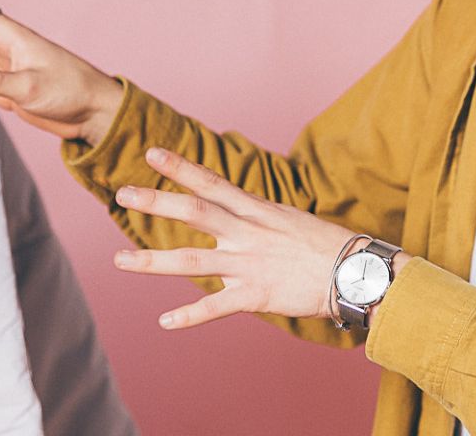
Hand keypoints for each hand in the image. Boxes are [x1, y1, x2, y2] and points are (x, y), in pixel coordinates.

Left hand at [112, 147, 369, 329]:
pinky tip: (165, 322)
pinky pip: (216, 307)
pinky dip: (189, 316)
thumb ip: (256, 217)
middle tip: (123, 193)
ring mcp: (249, 264)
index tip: (152, 153)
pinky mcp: (257, 295)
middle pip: (195, 212)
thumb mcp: (288, 219)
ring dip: (152, 261)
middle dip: (157, 202)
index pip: (212, 182)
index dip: (181, 168)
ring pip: (192, 261)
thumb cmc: (326, 246)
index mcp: (256, 211)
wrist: (355, 274)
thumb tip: (235, 210)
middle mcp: (247, 233)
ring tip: (120, 261)